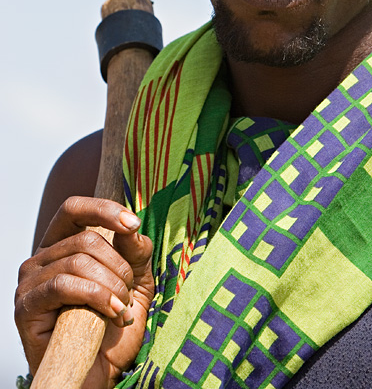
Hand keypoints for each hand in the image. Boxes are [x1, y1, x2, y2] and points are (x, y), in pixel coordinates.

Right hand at [15, 196, 153, 388]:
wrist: (98, 373)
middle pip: (86, 238)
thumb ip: (135, 253)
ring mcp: (30, 282)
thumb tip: (132, 229)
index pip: (74, 209)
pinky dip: (96, 296)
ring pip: (78, 261)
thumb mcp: (135, 283)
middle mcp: (42, 259)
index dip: (104, 210)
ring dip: (111, 285)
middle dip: (118, 264)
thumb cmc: (111, 328)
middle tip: (129, 291)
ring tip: (122, 309)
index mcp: (62, 244)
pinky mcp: (26, 307)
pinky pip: (63, 285)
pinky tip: (113, 314)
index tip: (132, 223)